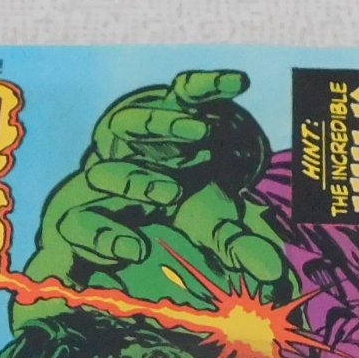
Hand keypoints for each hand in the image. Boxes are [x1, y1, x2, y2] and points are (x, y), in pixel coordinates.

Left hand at [35, 70, 286, 291]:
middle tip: (171, 194)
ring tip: (202, 133)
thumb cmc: (196, 207)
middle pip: (104, 174)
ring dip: (164, 126)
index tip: (136, 252)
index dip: (104, 238)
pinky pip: (184, 88)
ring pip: (134, 123)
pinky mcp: (171, 98)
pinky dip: (209, 85)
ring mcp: (142, 129)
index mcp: (114, 211)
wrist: (199, 158)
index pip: (85, 227)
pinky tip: (240, 84)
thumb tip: (273, 273)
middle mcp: (118, 168)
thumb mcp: (212, 230)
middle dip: (134, 182)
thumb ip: (235, 250)